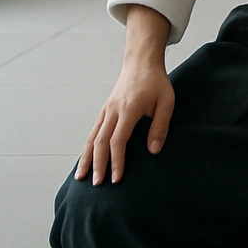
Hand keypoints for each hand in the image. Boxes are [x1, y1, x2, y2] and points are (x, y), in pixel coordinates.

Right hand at [76, 58, 174, 185]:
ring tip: (81, 177)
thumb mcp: (166, 102)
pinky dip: (87, 147)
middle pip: (99, 142)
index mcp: (128, 109)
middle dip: (97, 165)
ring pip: (91, 137)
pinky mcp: (104, 110)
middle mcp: (112, 110)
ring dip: (86, 158)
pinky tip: (85, 159)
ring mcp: (106, 110)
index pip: (118, 140)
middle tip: (96, 184)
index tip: (116, 178)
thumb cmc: (156, 82)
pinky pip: (92, 131)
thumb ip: (160, 126)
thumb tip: (153, 151)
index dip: (116, 161)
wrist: (141, 63)